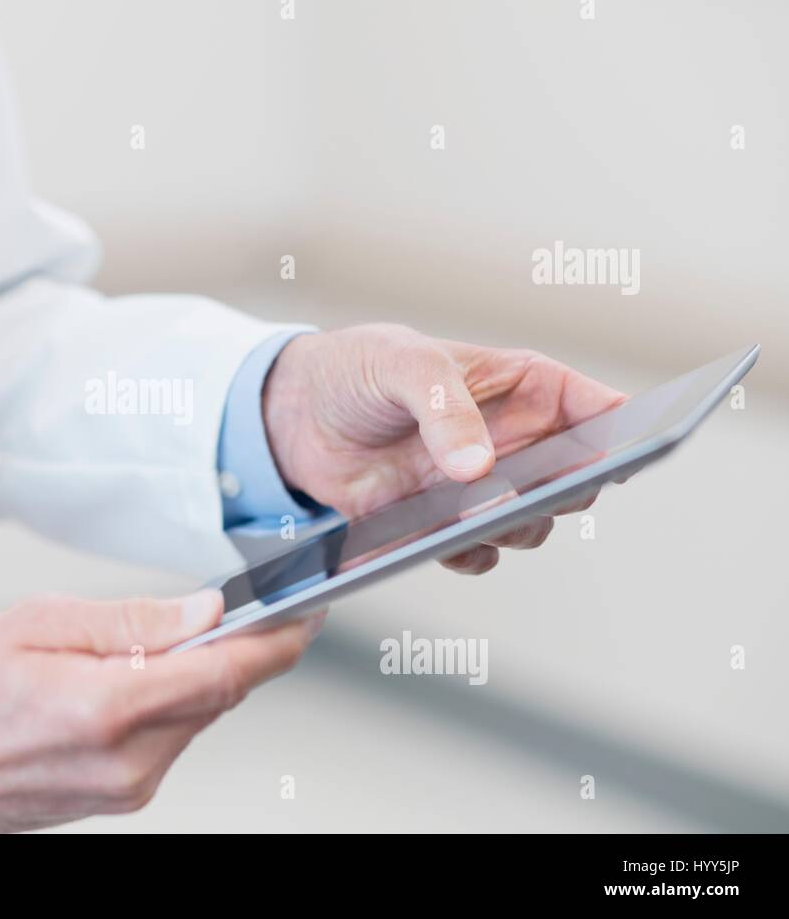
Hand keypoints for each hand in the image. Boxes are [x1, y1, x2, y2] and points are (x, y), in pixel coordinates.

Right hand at [0, 590, 324, 831]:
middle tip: (226, 610)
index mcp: (108, 709)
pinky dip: (170, 704)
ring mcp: (127, 788)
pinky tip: (131, 682)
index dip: (278, 641)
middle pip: (220, 696)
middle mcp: (128, 762)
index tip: (306, 614)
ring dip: (193, 677)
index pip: (226, 674)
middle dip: (233, 649)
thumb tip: (204, 611)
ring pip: (198, 717)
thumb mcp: (40, 622)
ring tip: (142, 647)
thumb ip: (132, 619)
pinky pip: (171, 740)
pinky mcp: (122, 798)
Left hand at [261, 324, 625, 573]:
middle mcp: (515, 444)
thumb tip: (479, 468)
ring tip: (479, 515)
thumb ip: (444, 407)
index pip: (600, 410)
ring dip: (513, 527)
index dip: (627, 433)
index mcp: (525, 387)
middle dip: (567, 490)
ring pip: (532, 527)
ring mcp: (481, 489)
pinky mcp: (440, 525)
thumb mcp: (401, 363)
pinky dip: (462, 553)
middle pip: (578, 481)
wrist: (290, 414)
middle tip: (542, 490)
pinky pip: (475, 554)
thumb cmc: (356, 368)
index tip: (627, 451)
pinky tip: (433, 539)